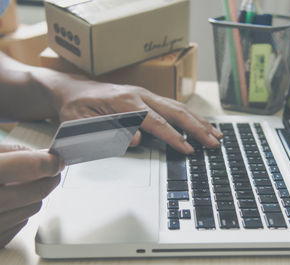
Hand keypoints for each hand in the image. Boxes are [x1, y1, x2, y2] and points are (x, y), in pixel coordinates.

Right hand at [0, 144, 64, 247]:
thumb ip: (10, 152)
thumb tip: (42, 156)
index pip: (33, 166)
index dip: (50, 161)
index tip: (56, 159)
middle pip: (39, 191)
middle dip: (47, 178)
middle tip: (48, 170)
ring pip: (33, 208)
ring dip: (31, 196)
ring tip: (14, 187)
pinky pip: (19, 225)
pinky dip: (17, 213)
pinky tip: (2, 205)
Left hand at [56, 81, 222, 153]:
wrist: (73, 90)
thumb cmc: (77, 108)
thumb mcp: (83, 124)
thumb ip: (108, 132)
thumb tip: (136, 139)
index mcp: (126, 103)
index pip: (157, 122)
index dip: (174, 137)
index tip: (189, 149)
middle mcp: (140, 96)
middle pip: (175, 112)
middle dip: (197, 128)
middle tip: (214, 142)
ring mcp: (146, 95)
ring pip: (179, 107)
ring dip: (199, 121)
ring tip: (216, 134)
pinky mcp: (148, 98)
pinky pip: (173, 106)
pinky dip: (190, 116)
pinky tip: (200, 124)